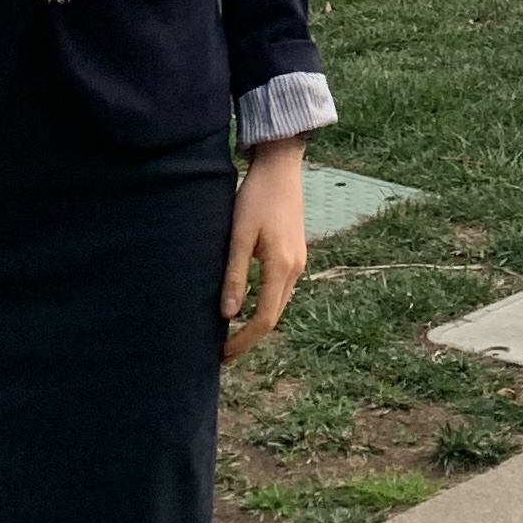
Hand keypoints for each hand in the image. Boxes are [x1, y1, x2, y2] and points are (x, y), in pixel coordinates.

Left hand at [221, 137, 308, 362]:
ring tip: (231, 331)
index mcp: (282, 267)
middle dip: (250, 336)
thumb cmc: (256, 197)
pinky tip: (247, 302)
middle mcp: (295, 269)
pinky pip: (281, 289)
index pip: (264, 319)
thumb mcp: (239, 235)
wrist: (280, 167)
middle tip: (223, 350)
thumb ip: (235, 274)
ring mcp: (299, 262)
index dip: (244, 341)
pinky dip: (264, 303)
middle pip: (274, 315)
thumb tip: (228, 314)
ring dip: (257, 320)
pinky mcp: (295, 253)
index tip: (224, 354)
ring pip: (278, 303)